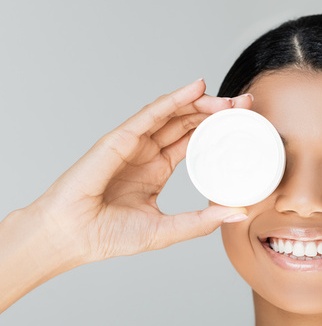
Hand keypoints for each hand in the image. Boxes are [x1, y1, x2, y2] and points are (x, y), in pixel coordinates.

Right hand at [28, 79, 252, 264]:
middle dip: (218, 112)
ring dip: (203, 103)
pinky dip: (174, 99)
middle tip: (247, 106)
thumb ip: (202, 221)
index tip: (245, 126)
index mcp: (157, 169)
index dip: (218, 131)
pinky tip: (196, 89)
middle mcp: (147, 153)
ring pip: (174, 114)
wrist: (71, 237)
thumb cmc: (108, 235)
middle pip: (188, 123)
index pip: (194, 142)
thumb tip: (240, 213)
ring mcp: (133, 143)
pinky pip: (151, 114)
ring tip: (231, 99)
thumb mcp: (167, 230)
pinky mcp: (120, 139)